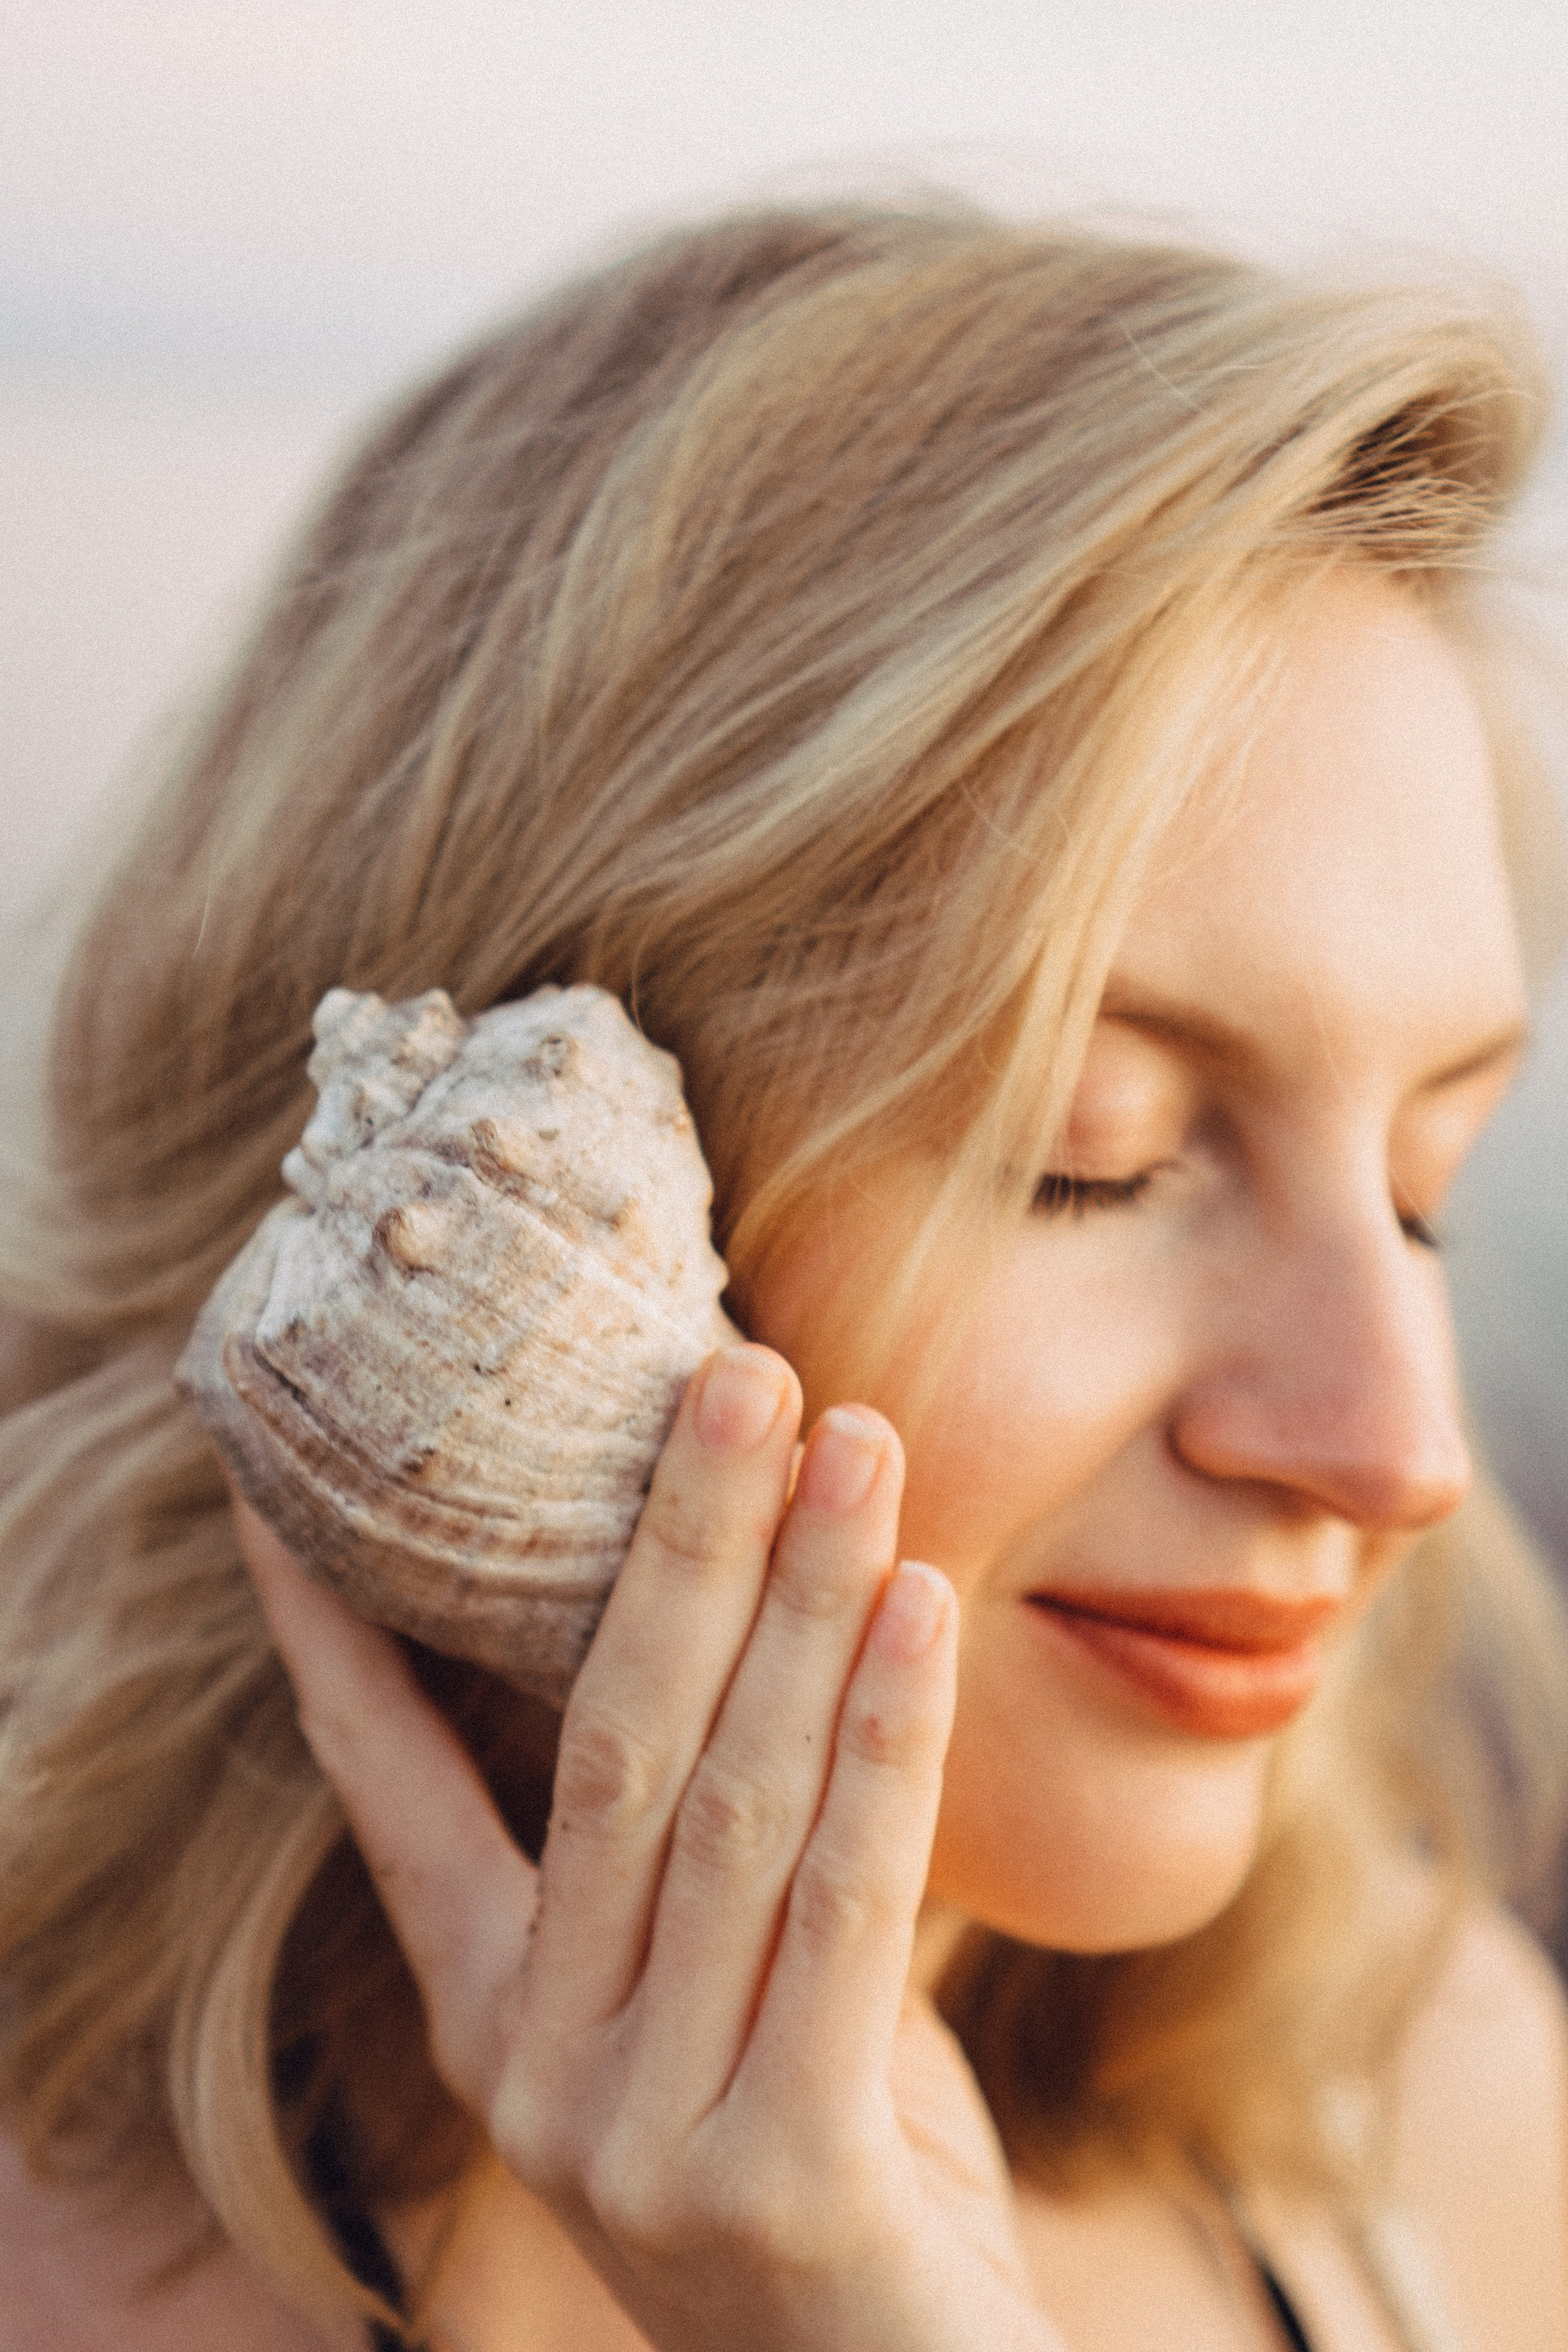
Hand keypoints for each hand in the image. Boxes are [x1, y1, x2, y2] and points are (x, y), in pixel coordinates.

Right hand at [236, 1343, 1064, 2351]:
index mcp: (499, 2022)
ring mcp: (647, 2139)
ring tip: (854, 1437)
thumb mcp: (731, 1997)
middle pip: (606, 1748)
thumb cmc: (828, 2163)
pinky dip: (885, 1739)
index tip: (293, 1494)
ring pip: (731, 1803)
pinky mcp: (783, 2182)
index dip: (340, 1640)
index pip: (389, 1794)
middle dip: (673, 1542)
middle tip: (734, 1367)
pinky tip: (917, 1603)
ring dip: (799, 1599)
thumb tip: (754, 1597)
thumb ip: (717, 1843)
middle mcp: (541, 2077)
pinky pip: (844, 1906)